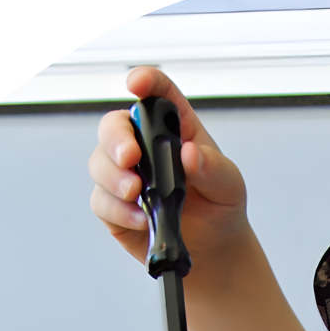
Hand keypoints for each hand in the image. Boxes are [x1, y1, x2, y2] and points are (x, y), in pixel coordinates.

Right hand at [87, 67, 249, 264]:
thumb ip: (213, 167)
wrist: (214, 248)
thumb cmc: (220, 205)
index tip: (137, 83)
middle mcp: (144, 146)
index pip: (157, 94)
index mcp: (174, 128)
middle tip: (131, 156)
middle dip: (116, 139)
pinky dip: (119, 210)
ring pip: (100, 163)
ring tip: (137, 193)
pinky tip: (142, 219)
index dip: (146, 81)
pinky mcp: (114, 205)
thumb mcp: (229, 185)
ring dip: (114, 177)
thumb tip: (189, 153)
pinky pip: (101, 200)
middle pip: (114, 126)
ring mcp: (125, 174)